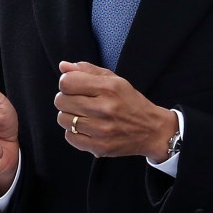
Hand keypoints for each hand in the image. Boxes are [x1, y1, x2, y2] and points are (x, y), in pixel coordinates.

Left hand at [54, 61, 176, 161]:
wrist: (152, 130)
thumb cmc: (130, 102)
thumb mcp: (114, 80)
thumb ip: (87, 70)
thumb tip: (63, 66)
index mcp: (108, 88)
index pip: (67, 82)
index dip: (66, 83)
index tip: (73, 86)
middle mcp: (104, 108)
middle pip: (61, 101)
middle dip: (66, 99)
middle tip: (78, 101)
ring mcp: (101, 129)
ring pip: (63, 119)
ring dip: (69, 116)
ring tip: (82, 115)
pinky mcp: (99, 146)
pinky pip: (70, 136)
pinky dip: (74, 132)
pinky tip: (86, 128)